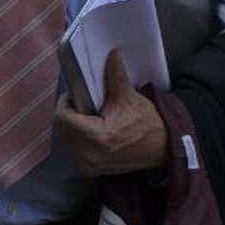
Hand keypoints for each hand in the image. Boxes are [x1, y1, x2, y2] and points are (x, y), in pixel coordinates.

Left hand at [54, 50, 167, 175]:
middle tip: (82, 103)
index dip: (66, 102)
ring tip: (88, 116)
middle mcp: (88, 155)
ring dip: (73, 126)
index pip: (62, 117)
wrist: (162, 148)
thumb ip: (115, 74)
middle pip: (62, 128)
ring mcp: (89, 165)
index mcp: (97, 136)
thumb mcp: (129, 97)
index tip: (75, 95)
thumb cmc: (148, 124)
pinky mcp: (91, 170)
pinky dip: (79, 138)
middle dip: (69, 113)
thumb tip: (112, 54)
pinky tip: (92, 130)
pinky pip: (75, 150)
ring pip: (66, 140)